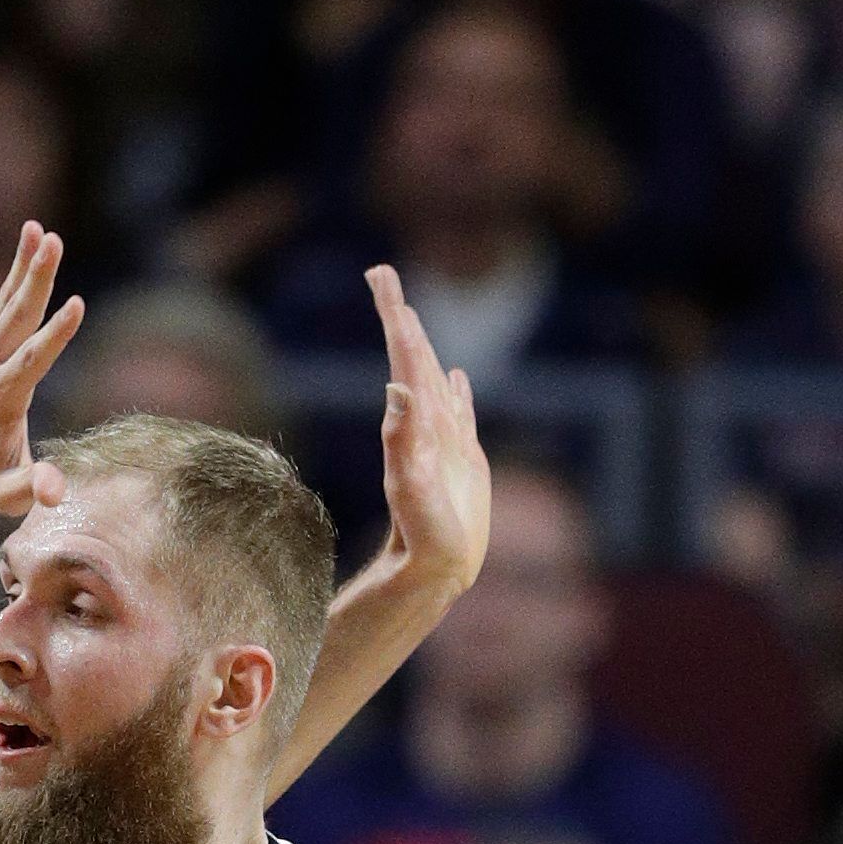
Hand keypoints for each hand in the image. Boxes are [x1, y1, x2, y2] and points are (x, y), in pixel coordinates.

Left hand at [0, 222, 83, 513]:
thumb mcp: (3, 495)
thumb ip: (29, 489)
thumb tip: (54, 490)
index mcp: (1, 397)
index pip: (31, 361)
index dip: (54, 335)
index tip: (76, 305)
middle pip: (15, 317)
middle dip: (35, 279)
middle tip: (53, 241)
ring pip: (8, 302)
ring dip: (25, 266)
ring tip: (42, 230)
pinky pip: (4, 303)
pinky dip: (18, 273)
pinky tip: (33, 242)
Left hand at [368, 265, 487, 603]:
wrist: (433, 568)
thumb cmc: (423, 535)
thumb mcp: (412, 485)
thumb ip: (403, 439)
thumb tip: (396, 388)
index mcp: (415, 421)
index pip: (404, 357)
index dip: (395, 317)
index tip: (380, 277)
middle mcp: (426, 423)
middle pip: (413, 356)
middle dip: (399, 315)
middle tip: (381, 275)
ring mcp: (444, 439)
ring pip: (434, 377)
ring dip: (422, 344)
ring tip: (409, 313)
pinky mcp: (462, 457)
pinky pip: (459, 411)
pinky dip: (456, 389)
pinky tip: (456, 376)